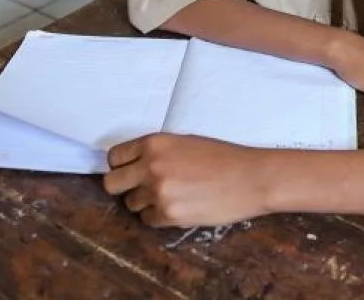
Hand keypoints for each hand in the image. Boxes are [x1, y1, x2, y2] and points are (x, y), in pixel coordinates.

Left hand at [104, 134, 266, 227]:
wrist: (251, 178)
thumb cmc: (224, 157)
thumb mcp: (185, 142)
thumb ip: (157, 152)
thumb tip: (132, 166)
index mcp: (155, 143)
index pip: (114, 157)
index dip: (122, 165)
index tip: (131, 170)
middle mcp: (151, 166)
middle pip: (112, 183)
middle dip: (124, 187)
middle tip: (142, 187)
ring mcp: (158, 192)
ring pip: (130, 204)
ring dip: (145, 202)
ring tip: (172, 195)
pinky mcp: (168, 215)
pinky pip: (148, 220)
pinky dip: (159, 216)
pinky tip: (180, 206)